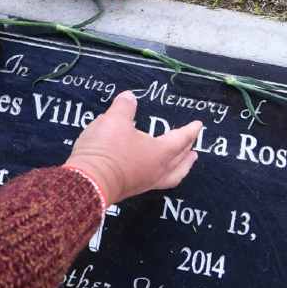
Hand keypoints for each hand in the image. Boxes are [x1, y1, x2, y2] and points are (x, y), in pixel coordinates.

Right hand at [64, 91, 201, 204]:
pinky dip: (161, 176)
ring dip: (179, 169)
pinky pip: (155, 183)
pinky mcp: (130, 190)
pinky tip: (152, 171)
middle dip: (187, 153)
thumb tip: (129, 97)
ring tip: (183, 164)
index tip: (198, 125)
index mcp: (160, 152)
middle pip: (180, 161)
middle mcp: (157, 170)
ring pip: (170, 177)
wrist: (88, 182)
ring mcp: (144, 183)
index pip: (180, 139)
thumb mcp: (114, 120)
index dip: (190, 131)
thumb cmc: (107, 150)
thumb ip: (124, 107)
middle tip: (193, 149)